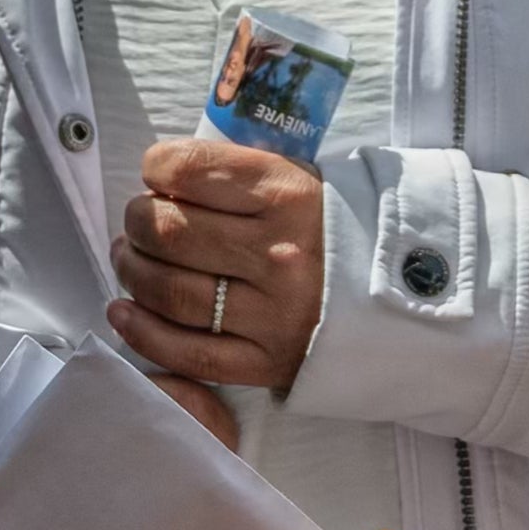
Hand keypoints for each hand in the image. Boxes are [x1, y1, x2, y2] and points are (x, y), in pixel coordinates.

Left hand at [108, 133, 325, 400]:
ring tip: (130, 259)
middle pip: (169, 233)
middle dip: (137, 221)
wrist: (404, 293)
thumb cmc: (338, 227)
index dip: (156, 167)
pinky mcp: (265, 362)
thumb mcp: (301, 179)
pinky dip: (143, 331)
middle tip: (138, 221)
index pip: (190, 170)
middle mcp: (277, 254)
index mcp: (287, 196)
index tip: (155, 173)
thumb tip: (163, 181)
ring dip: (133, 272)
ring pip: (169, 292)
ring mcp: (270, 313)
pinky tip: (124, 312)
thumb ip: (237, 176)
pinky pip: (187, 351)